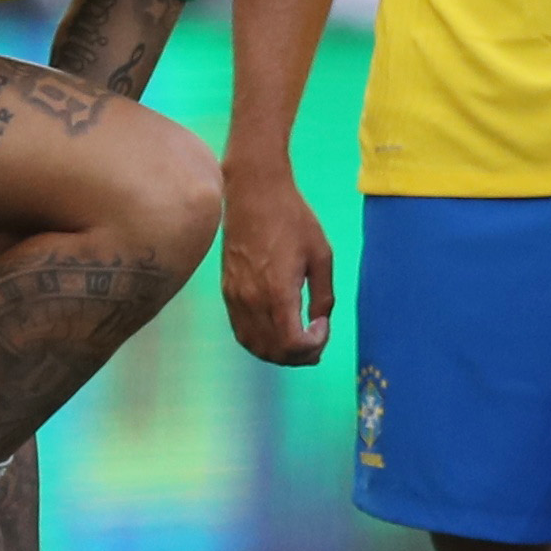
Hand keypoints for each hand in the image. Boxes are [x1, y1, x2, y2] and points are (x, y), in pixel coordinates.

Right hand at [217, 158, 334, 364]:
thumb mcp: (321, 255)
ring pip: (255, 346)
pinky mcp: (227, 292)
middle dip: (299, 356)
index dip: (313, 346)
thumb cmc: (293, 219)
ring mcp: (236, 298)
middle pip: (274, 351)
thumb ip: (323, 295)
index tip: (323, 327)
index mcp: (278, 292)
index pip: (292, 344)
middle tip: (316, 341)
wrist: (254, 194)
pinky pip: (241, 331)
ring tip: (298, 341)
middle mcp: (253, 301)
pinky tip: (276, 332)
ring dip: (279, 353)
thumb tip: (319, 323)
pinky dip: (260, 341)